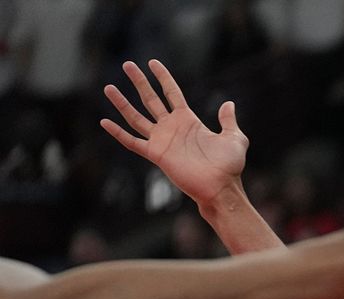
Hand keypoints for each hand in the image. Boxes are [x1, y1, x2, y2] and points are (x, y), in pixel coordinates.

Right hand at [101, 60, 247, 205]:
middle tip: (127, 64)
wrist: (221, 186)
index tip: (152, 63)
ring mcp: (162, 140)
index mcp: (188, 120)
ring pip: (136, 117)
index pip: (171, 93)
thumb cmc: (229, 166)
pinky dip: (118, 133)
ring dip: (122, 103)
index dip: (163, 77)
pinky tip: (104, 122)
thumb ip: (228, 120)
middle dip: (139, 82)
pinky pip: (132, 142)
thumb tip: (229, 103)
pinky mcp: (156, 154)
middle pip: (150, 99)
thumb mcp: (235, 138)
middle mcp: (172, 128)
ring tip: (108, 87)